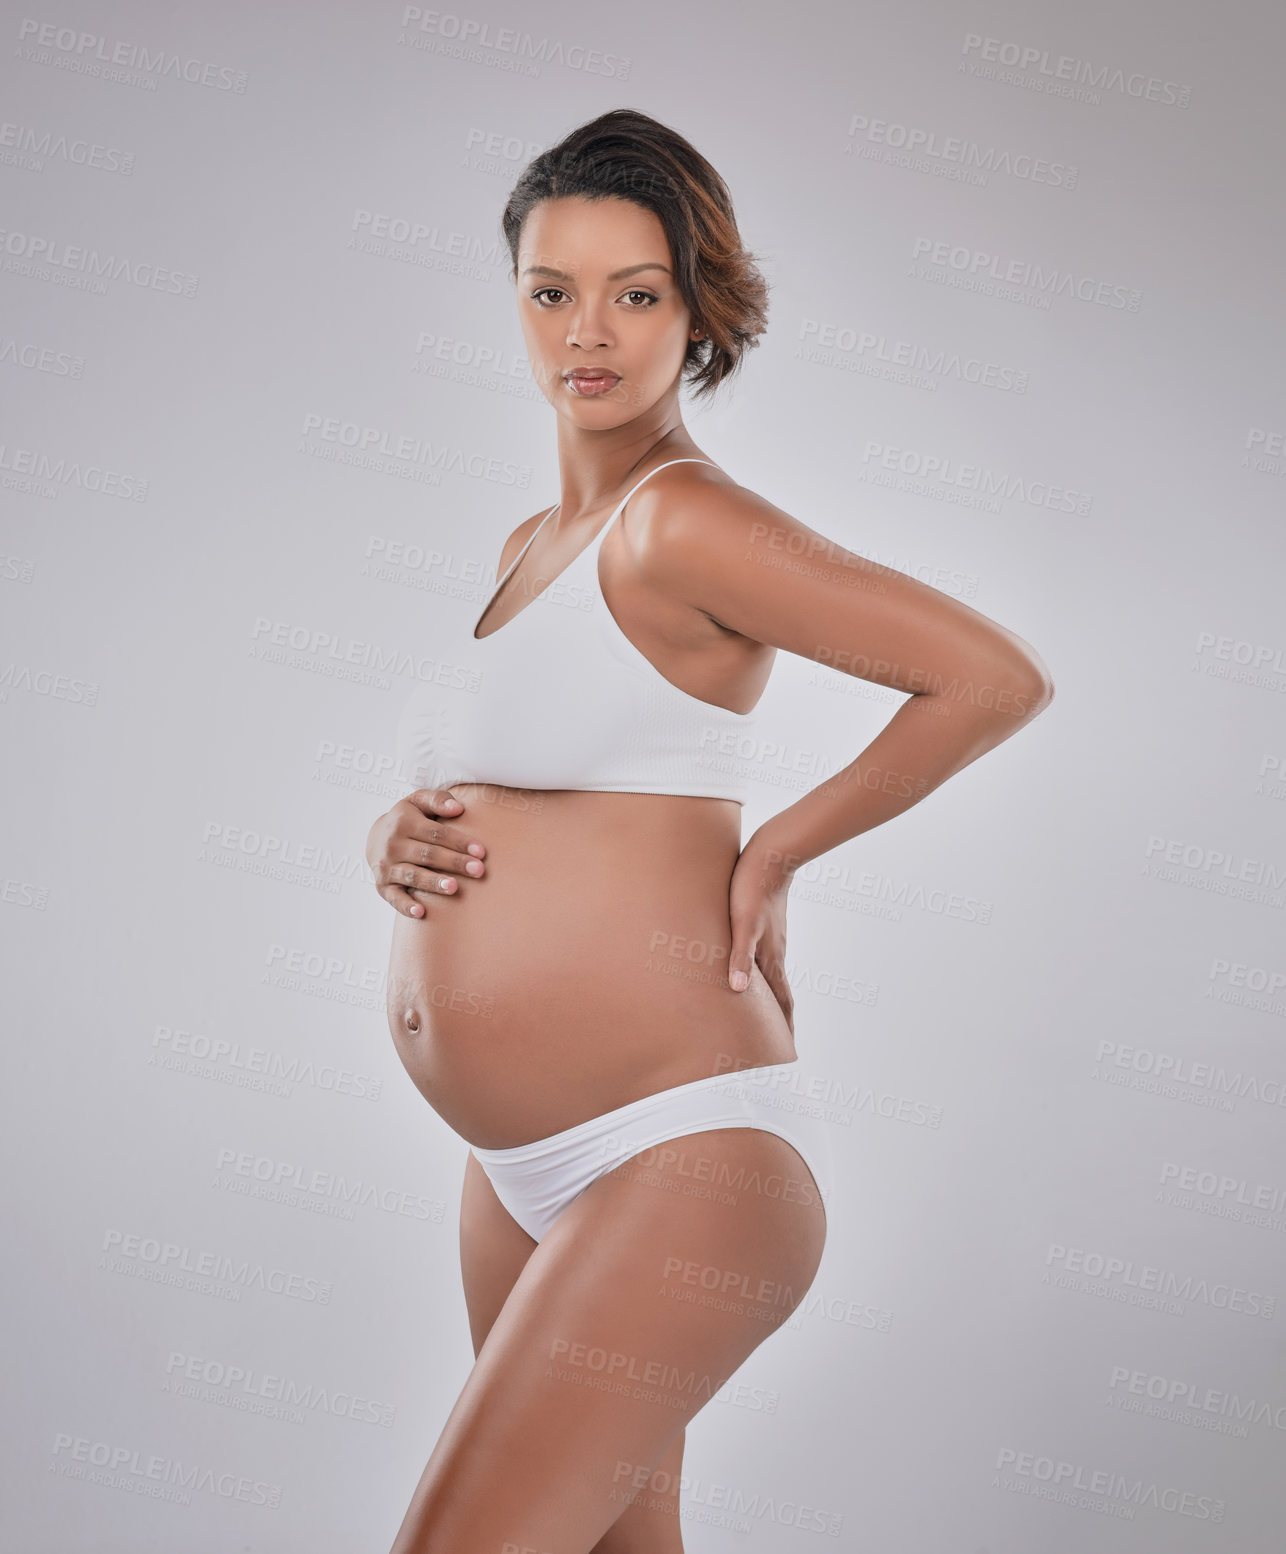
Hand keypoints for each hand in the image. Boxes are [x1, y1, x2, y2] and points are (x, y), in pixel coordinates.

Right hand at [366, 789, 486, 918]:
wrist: (376, 838)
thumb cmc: (408, 819)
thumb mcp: (418, 801)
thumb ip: (438, 800)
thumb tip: (458, 808)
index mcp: (404, 822)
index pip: (436, 833)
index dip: (459, 842)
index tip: (480, 852)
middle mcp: (393, 845)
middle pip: (428, 854)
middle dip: (454, 863)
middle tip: (478, 870)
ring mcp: (387, 866)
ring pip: (413, 875)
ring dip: (433, 883)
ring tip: (454, 887)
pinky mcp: (383, 885)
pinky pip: (394, 898)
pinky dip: (406, 906)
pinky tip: (421, 912)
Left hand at [727, 836, 799, 1033]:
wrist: (770, 855)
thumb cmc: (752, 889)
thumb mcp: (742, 925)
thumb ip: (739, 956)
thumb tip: (738, 991)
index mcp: (772, 959)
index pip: (782, 1004)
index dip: (784, 1029)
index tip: (787, 1053)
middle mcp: (775, 954)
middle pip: (780, 996)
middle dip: (779, 1022)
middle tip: (777, 1045)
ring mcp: (772, 940)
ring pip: (772, 978)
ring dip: (770, 1000)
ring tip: (765, 1017)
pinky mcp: (764, 925)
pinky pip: (763, 959)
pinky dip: (759, 976)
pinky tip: (750, 973)